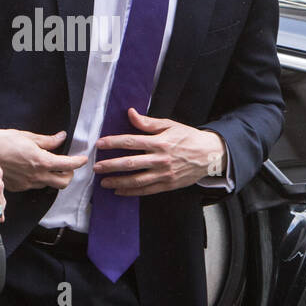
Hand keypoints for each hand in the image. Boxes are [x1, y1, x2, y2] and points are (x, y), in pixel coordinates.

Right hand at [0, 128, 87, 192]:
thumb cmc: (1, 141)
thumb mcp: (27, 136)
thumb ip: (47, 140)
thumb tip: (60, 138)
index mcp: (40, 160)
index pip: (67, 165)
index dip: (78, 162)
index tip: (82, 159)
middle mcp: (36, 175)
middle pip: (63, 182)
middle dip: (69, 174)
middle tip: (67, 166)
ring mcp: (27, 183)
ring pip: (49, 185)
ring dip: (53, 177)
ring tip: (48, 166)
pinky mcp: (19, 187)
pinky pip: (35, 186)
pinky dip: (38, 179)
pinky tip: (33, 170)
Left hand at [93, 108, 226, 196]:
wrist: (209, 154)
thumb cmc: (188, 137)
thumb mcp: (169, 125)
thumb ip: (148, 122)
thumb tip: (130, 113)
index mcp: (159, 142)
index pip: (131, 141)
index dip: (113, 142)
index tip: (99, 144)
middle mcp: (160, 159)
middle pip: (130, 163)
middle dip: (110, 165)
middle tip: (96, 167)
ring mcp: (164, 173)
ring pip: (136, 180)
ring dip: (118, 181)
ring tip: (104, 182)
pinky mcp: (168, 185)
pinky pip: (146, 190)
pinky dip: (131, 192)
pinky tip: (119, 191)